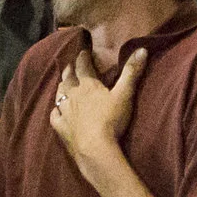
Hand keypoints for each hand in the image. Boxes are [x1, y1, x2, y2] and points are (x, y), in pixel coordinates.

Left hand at [47, 47, 147, 173]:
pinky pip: (54, 117)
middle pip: (68, 79)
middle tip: (70, 65)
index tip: (83, 52)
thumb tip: (142, 49)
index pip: (83, 66)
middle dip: (69, 70)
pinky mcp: (61, 128)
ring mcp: (65, 112)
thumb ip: (131, 72)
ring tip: (63, 84)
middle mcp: (73, 95)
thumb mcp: (124, 94)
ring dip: (61, 87)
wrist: (95, 148)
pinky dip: (55, 111)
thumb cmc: (111, 120)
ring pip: (59, 95)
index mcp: (88, 85)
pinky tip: (56, 111)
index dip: (83, 57)